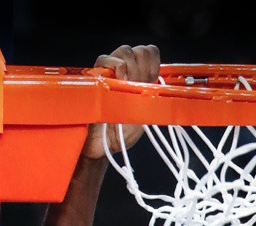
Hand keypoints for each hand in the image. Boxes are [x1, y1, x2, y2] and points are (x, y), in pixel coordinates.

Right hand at [83, 44, 159, 160]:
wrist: (104, 146)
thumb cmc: (122, 132)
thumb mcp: (145, 112)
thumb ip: (152, 94)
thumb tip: (159, 80)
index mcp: (139, 76)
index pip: (150, 53)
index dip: (154, 63)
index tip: (152, 81)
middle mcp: (125, 70)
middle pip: (140, 49)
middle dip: (144, 67)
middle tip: (139, 87)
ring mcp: (110, 70)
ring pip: (125, 50)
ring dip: (132, 67)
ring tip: (128, 86)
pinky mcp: (95, 75)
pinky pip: (107, 58)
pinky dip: (118, 67)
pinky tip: (120, 81)